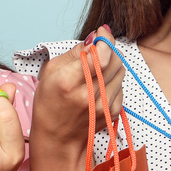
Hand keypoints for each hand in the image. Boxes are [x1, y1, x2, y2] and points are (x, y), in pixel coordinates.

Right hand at [33, 25, 124, 155]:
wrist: (58, 139)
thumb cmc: (50, 103)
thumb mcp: (51, 72)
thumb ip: (75, 52)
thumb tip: (95, 37)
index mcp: (68, 82)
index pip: (100, 55)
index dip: (104, 39)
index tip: (102, 32)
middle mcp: (87, 95)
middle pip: (114, 60)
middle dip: (108, 49)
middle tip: (97, 49)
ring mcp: (102, 105)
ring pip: (120, 71)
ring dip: (111, 65)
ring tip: (95, 71)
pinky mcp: (112, 112)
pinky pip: (121, 86)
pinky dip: (112, 81)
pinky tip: (97, 87)